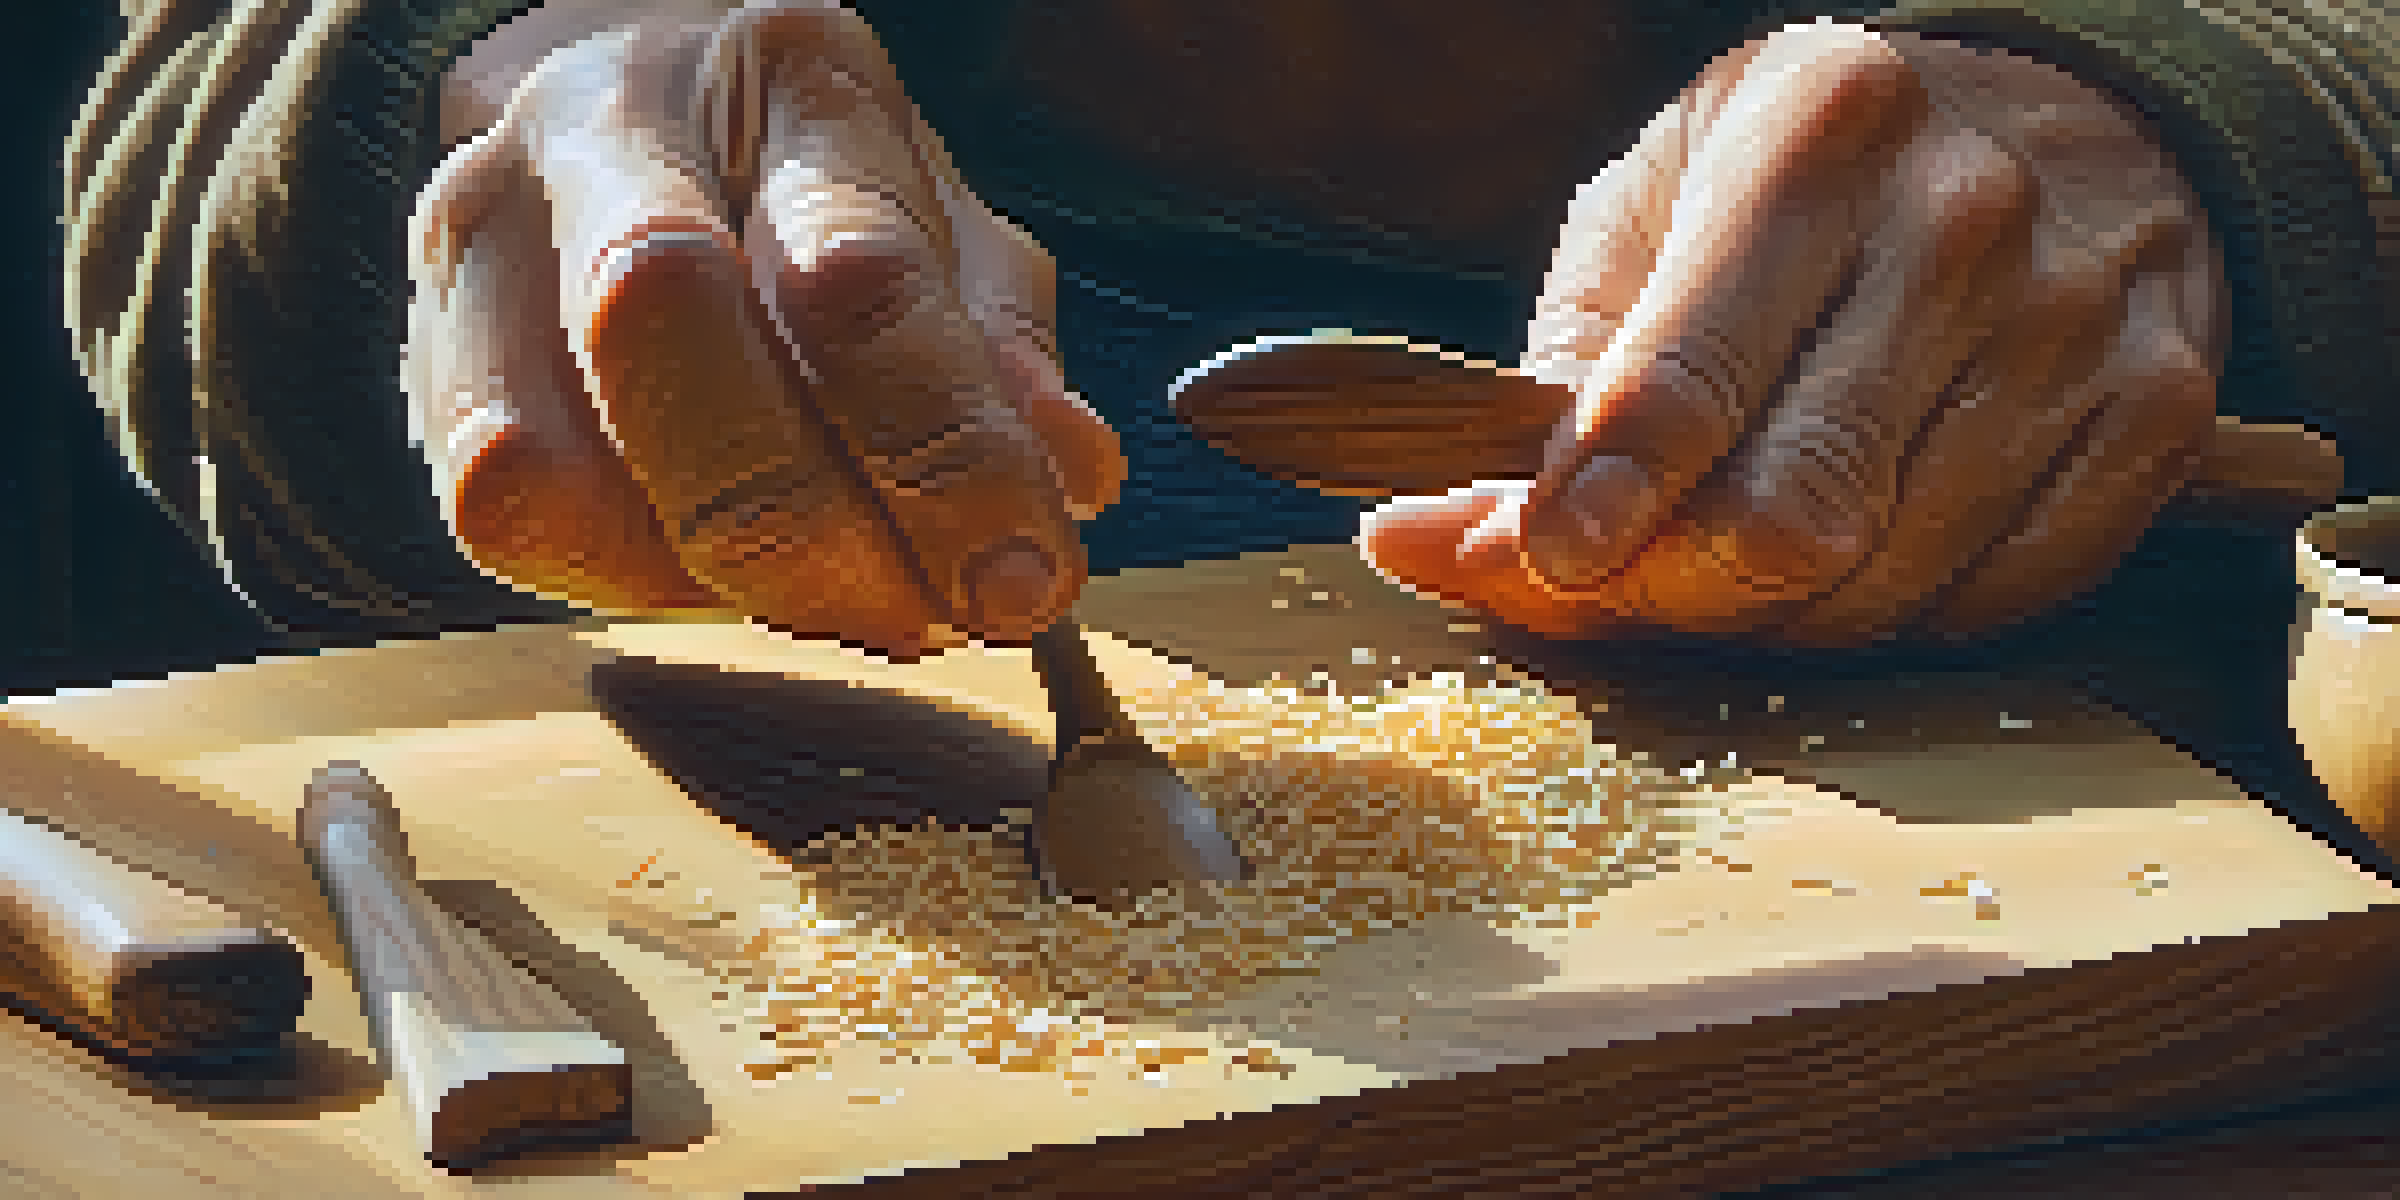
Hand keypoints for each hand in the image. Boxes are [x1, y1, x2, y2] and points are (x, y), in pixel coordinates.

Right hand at [405, 1, 1123, 659]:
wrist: (622, 125)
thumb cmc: (815, 196)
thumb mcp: (946, 233)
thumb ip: (1004, 348)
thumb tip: (1071, 474)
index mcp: (788, 78)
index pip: (855, 277)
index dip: (945, 457)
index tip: (1021, 582)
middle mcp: (610, 124)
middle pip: (664, 332)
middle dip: (809, 528)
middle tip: (918, 621)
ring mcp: (486, 230)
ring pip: (554, 455)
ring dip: (715, 579)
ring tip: (834, 601)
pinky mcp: (422, 349)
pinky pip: (499, 513)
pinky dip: (628, 583)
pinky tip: (719, 577)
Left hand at [1357, 21, 2229, 645]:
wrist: (2048, 131)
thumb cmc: (1799, 186)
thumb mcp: (1650, 220)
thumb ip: (1548, 388)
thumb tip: (1430, 544)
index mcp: (1817, 132)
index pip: (1693, 372)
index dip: (1604, 500)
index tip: (1540, 560)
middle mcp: (1965, 220)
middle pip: (1793, 513)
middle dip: (1671, 589)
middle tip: (1611, 584)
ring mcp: (2078, 323)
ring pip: (1885, 579)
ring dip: (1768, 616)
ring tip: (1721, 558)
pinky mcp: (2155, 414)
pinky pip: (1991, 601)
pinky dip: (1889, 615)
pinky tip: (1848, 555)